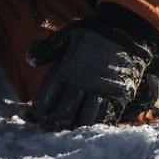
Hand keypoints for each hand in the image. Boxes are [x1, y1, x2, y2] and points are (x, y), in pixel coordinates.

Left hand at [25, 6, 158, 129]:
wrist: (129, 30)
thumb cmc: (95, 32)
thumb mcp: (67, 34)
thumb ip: (47, 48)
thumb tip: (29, 61)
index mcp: (66, 70)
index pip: (46, 100)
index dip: (36, 113)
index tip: (30, 118)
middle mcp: (83, 84)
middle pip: (63, 115)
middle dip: (53, 124)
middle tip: (48, 127)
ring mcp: (102, 91)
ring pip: (83, 120)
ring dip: (74, 127)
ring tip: (68, 128)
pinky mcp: (119, 96)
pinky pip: (106, 118)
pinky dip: (95, 124)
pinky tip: (89, 127)